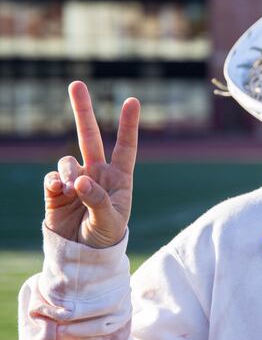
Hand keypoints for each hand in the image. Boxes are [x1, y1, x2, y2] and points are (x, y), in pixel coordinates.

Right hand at [44, 81, 139, 247]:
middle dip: (82, 110)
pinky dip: (55, 183)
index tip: (132, 100)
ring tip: (74, 190)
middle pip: (89, 136)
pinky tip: (60, 191)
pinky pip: (52, 179)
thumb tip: (79, 180)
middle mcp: (97, 173)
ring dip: (69, 171)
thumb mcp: (111, 221)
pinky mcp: (56, 192)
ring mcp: (75, 180)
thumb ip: (98, 199)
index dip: (128, 124)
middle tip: (76, 84)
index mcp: (119, 177)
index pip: (126, 146)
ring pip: (68, 161)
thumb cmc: (106, 236)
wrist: (83, 255)